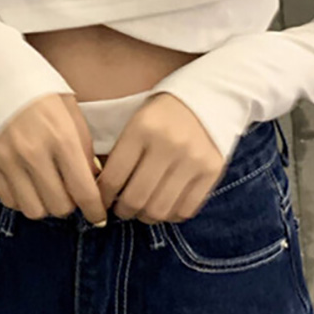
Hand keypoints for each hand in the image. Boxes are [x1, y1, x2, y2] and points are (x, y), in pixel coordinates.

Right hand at [0, 93, 107, 224]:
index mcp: (61, 138)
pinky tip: (29, 184)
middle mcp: (34, 153)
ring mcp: (8, 160)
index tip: (99, 216)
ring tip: (49, 189)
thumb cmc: (41, 91)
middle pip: (59, 206)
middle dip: (71, 205)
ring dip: (46, 205)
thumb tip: (92, 182)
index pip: (83, 192)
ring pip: (34, 210)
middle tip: (72, 194)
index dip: (95, 211)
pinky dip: (23, 199)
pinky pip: (10, 200)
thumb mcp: (72, 114)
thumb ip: (84, 150)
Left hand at [96, 92, 226, 224]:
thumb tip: (103, 193)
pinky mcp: (212, 171)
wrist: (208, 96)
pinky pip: (186, 210)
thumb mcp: (136, 122)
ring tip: (143, 210)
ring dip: (146, 216)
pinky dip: (171, 215)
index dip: (102, 197)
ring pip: (160, 209)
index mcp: (142, 129)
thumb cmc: (163, 114)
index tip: (101, 201)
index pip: (113, 177)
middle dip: (123, 211)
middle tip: (122, 209)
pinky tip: (166, 206)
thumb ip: (120, 154)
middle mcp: (168, 145)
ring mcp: (193, 160)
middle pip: (136, 198)